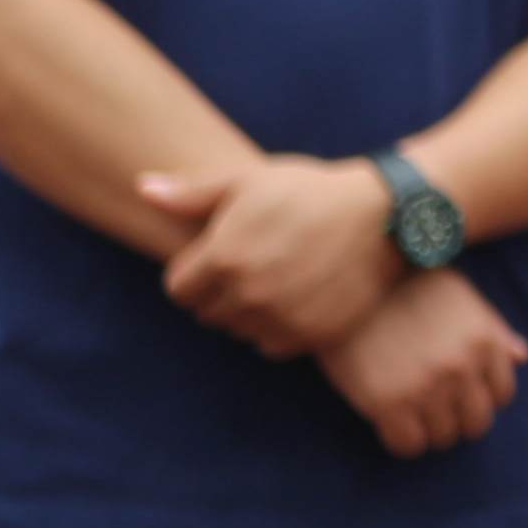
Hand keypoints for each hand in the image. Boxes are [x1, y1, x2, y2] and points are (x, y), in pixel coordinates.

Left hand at [141, 152, 403, 354]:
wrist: (386, 217)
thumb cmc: (311, 191)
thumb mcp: (249, 181)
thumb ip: (191, 193)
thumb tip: (142, 189)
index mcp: (223, 257)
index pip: (179, 290)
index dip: (193, 274)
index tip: (217, 259)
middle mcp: (247, 294)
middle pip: (208, 314)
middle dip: (219, 294)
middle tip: (251, 268)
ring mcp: (281, 318)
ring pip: (239, 331)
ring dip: (248, 314)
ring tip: (275, 283)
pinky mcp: (312, 335)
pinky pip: (272, 346)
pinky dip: (278, 330)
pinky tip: (295, 301)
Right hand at [318, 267, 527, 457]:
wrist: (344, 283)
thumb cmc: (402, 284)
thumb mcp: (458, 295)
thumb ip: (491, 327)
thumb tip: (521, 356)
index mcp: (484, 340)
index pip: (502, 395)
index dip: (479, 397)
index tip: (457, 393)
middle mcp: (462, 366)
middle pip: (476, 423)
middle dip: (457, 419)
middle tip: (433, 408)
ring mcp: (426, 386)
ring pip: (443, 437)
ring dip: (428, 431)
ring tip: (409, 412)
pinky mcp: (388, 402)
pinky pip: (408, 445)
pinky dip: (402, 441)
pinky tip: (389, 423)